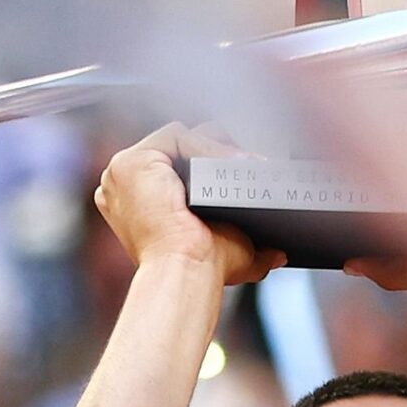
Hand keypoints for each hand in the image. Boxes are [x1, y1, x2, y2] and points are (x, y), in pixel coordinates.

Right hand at [96, 123, 285, 285]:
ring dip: (218, 148)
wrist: (188, 272)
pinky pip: (177, 135)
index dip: (213, 164)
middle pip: (180, 148)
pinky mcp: (132, 161)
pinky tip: (231, 161)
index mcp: (144, 204)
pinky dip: (207, 146)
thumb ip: (259, 252)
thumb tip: (280, 254)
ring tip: (247, 164)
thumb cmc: (202, 270)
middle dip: (216, 150)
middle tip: (248, 164)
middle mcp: (129, 186)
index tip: (244, 171)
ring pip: (181, 141)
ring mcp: (125, 172)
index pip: (180, 166)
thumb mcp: (233, 254)